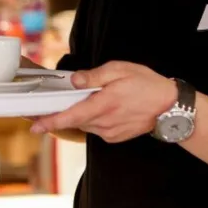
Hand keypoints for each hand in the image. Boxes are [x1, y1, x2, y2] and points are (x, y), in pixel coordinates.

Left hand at [30, 62, 177, 142]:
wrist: (171, 108)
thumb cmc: (148, 86)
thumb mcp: (120, 70)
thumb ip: (94, 76)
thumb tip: (75, 81)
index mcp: (103, 105)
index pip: (70, 116)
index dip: (51, 122)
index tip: (36, 126)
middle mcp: (104, 123)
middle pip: (74, 120)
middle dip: (62, 114)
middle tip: (53, 105)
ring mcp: (109, 132)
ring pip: (84, 124)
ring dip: (81, 114)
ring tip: (93, 100)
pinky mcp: (114, 137)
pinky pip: (95, 128)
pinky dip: (93, 118)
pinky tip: (104, 107)